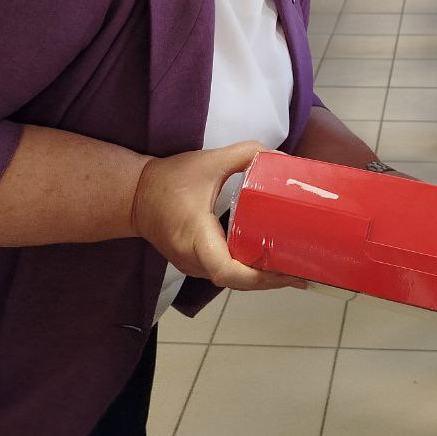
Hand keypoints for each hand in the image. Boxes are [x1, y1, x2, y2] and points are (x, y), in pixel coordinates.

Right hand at [130, 142, 303, 290]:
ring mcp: (192, 266)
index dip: (258, 277)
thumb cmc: (168, 179)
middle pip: (237, 281)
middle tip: (303, 269)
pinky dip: (248, 272)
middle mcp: (194, 259)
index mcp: (196, 236)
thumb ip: (245, 154)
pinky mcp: (194, 265)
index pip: (226, 271)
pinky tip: (269, 262)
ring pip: (232, 281)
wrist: (133, 196)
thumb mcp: (209, 161)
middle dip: (271, 279)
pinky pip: (225, 274)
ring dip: (261, 278)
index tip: (286, 270)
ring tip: (293, 266)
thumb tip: (280, 158)